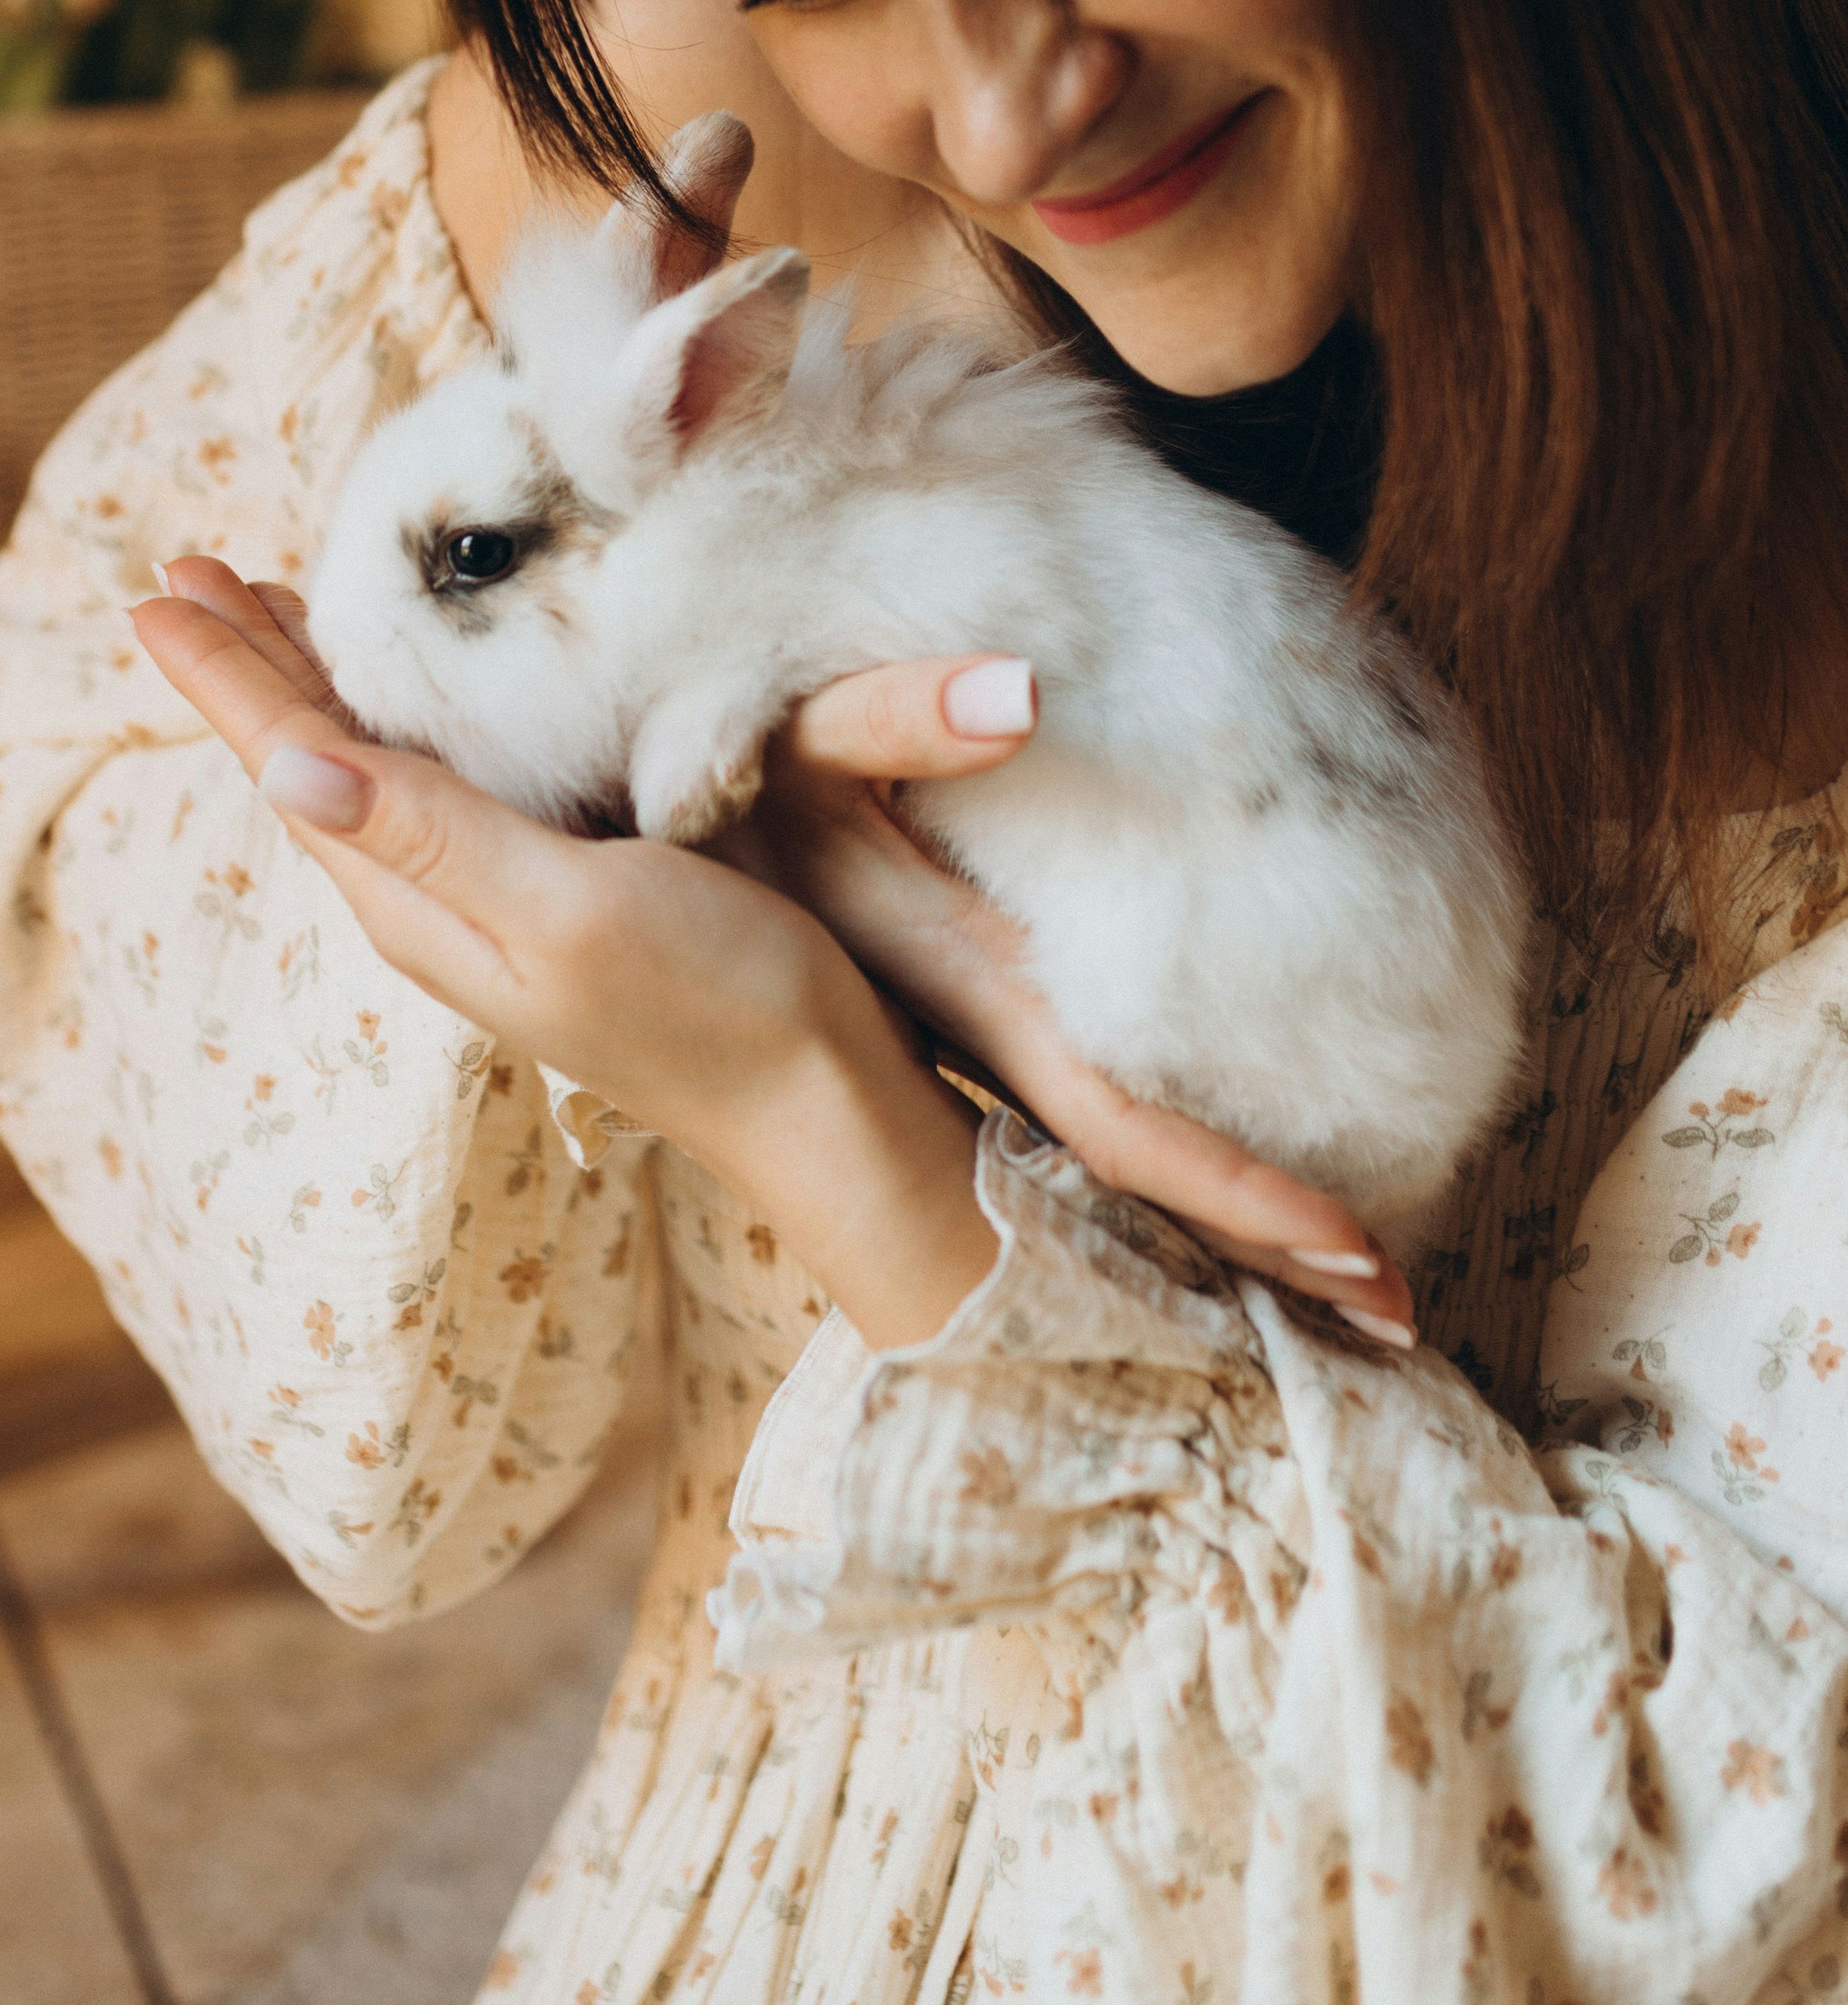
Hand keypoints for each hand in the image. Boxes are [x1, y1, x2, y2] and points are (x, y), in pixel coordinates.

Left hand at [127, 559, 996, 1347]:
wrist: (821, 1103)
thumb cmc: (713, 1006)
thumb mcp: (565, 911)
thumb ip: (431, 832)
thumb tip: (281, 763)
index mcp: (418, 896)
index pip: (289, 763)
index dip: (223, 672)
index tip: (156, 590)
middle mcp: (439, 893)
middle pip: (316, 758)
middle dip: (251, 661)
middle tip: (187, 575)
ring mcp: (500, 891)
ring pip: (378, 763)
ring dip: (321, 681)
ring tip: (269, 610)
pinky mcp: (567, 880)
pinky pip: (451, 776)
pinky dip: (414, 708)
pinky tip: (424, 683)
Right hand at [727, 656, 1417, 1344]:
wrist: (601, 855)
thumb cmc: (702, 791)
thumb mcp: (798, 736)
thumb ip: (899, 714)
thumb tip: (1025, 690)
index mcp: (956, 991)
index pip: (1121, 1120)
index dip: (1238, 1192)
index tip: (1363, 1258)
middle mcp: (964, 1034)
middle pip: (1134, 1166)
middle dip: (1259, 1236)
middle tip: (1402, 1314)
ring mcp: (942, 1033)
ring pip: (1093, 1149)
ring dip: (1209, 1210)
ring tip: (1337, 1275)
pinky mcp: (925, 1009)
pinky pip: (1056, 1104)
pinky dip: (1146, 1155)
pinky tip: (1183, 1175)